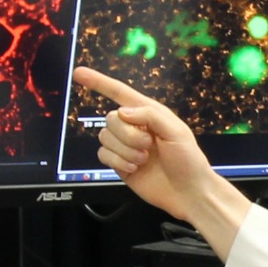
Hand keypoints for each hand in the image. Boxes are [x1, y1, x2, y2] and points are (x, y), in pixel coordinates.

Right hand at [70, 67, 250, 253]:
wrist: (188, 193)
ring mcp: (125, 145)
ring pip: (104, 137)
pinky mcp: (119, 163)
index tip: (79, 73)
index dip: (99, 82)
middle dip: (128, 135)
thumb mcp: (176, 131)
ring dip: (124, 150)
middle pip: (111, 119)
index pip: (119, 92)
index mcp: (149, 113)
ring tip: (144, 160)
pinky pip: (103, 154)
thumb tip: (122, 112)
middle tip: (148, 146)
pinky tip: (135, 168)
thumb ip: (149, 115)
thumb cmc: (189, 160)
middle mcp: (134, 126)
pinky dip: (118, 161)